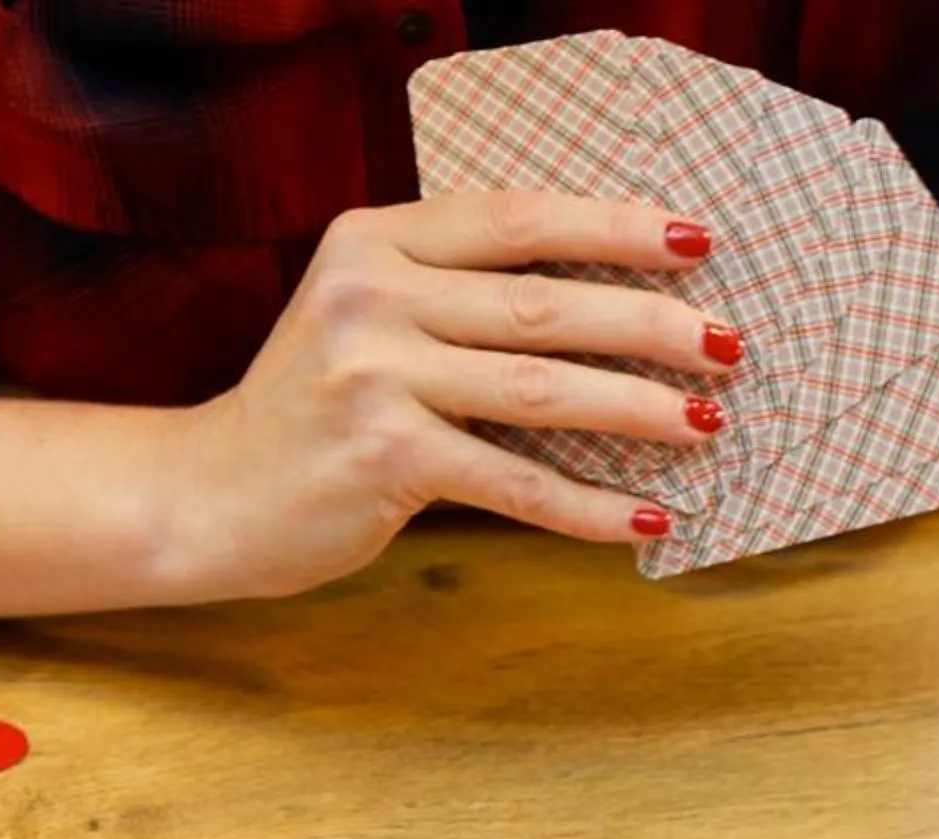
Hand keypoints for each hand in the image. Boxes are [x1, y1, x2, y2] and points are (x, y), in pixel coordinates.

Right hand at [164, 191, 737, 598]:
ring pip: (542, 389)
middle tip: (729, 345)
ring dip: (638, 409)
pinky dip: (588, 507)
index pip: (517, 217)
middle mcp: (372, 294)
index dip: (614, 225)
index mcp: (376, 240)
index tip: (697, 241)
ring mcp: (374, 374)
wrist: (208, 492)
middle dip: (652, 324)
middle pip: (546, 302)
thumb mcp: (369, 318)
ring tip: (706, 423)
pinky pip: (515, 482)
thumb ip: (457, 295)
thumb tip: (607, 303)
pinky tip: (646, 520)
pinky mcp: (383, 456)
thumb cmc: (312, 408)